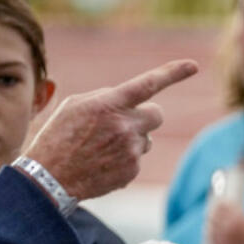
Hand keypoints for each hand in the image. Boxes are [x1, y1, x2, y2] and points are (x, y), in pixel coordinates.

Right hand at [24, 60, 197, 200]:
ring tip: (102, 146)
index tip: (193, 65)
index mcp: (109, 103)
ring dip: (132, 139)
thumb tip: (134, 101)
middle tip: (126, 121)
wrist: (50, 177)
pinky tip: (102, 161)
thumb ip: (108, 98)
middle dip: (146, 116)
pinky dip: (125, 158)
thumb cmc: (60, 135)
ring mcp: (131, 149)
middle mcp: (125, 125)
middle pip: (157, 114)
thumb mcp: (76, 106)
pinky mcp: (133, 169)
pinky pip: (138, 158)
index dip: (173, 73)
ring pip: (147, 138)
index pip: (148, 84)